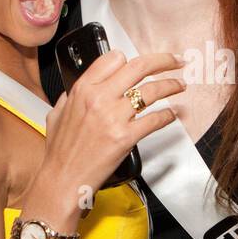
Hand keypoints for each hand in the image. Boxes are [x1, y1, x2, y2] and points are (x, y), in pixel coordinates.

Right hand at [35, 51, 183, 214]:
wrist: (62, 180)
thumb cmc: (60, 152)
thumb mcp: (56, 115)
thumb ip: (69, 98)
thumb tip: (78, 91)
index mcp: (83, 89)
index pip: (114, 59)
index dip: (131, 59)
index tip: (143, 63)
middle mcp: (99, 98)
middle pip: (139, 67)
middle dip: (164, 60)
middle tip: (177, 61)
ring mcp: (113, 117)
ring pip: (152, 91)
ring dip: (172, 85)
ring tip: (180, 85)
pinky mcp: (126, 137)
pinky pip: (155, 120)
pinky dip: (168, 115)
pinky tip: (172, 114)